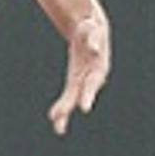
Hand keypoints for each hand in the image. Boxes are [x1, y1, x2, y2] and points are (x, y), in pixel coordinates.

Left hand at [48, 11, 109, 135]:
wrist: (89, 29)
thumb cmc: (92, 27)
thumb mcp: (94, 28)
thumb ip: (94, 37)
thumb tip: (94, 48)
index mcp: (99, 66)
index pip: (93, 82)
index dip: (88, 95)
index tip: (84, 108)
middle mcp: (92, 76)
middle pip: (82, 93)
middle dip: (72, 106)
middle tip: (61, 123)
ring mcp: (83, 79)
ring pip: (74, 98)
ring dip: (66, 111)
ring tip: (58, 128)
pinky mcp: (75, 80)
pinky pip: (69, 96)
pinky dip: (63, 106)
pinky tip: (54, 118)